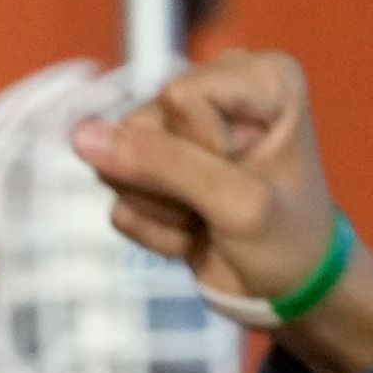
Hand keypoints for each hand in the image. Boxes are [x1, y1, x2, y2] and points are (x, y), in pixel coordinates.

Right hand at [68, 51, 372, 372]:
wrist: (292, 295)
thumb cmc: (290, 244)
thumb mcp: (240, 205)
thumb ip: (164, 165)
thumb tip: (80, 136)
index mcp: (261, 77)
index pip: (180, 98)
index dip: (202, 150)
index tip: (246, 178)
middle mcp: (218, 85)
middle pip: (143, 124)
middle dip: (177, 182)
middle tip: (226, 207)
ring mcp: (179, 123)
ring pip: (116, 155)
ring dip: (162, 207)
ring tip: (210, 219)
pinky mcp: (151, 160)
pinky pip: (115, 189)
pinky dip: (152, 226)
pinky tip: (193, 232)